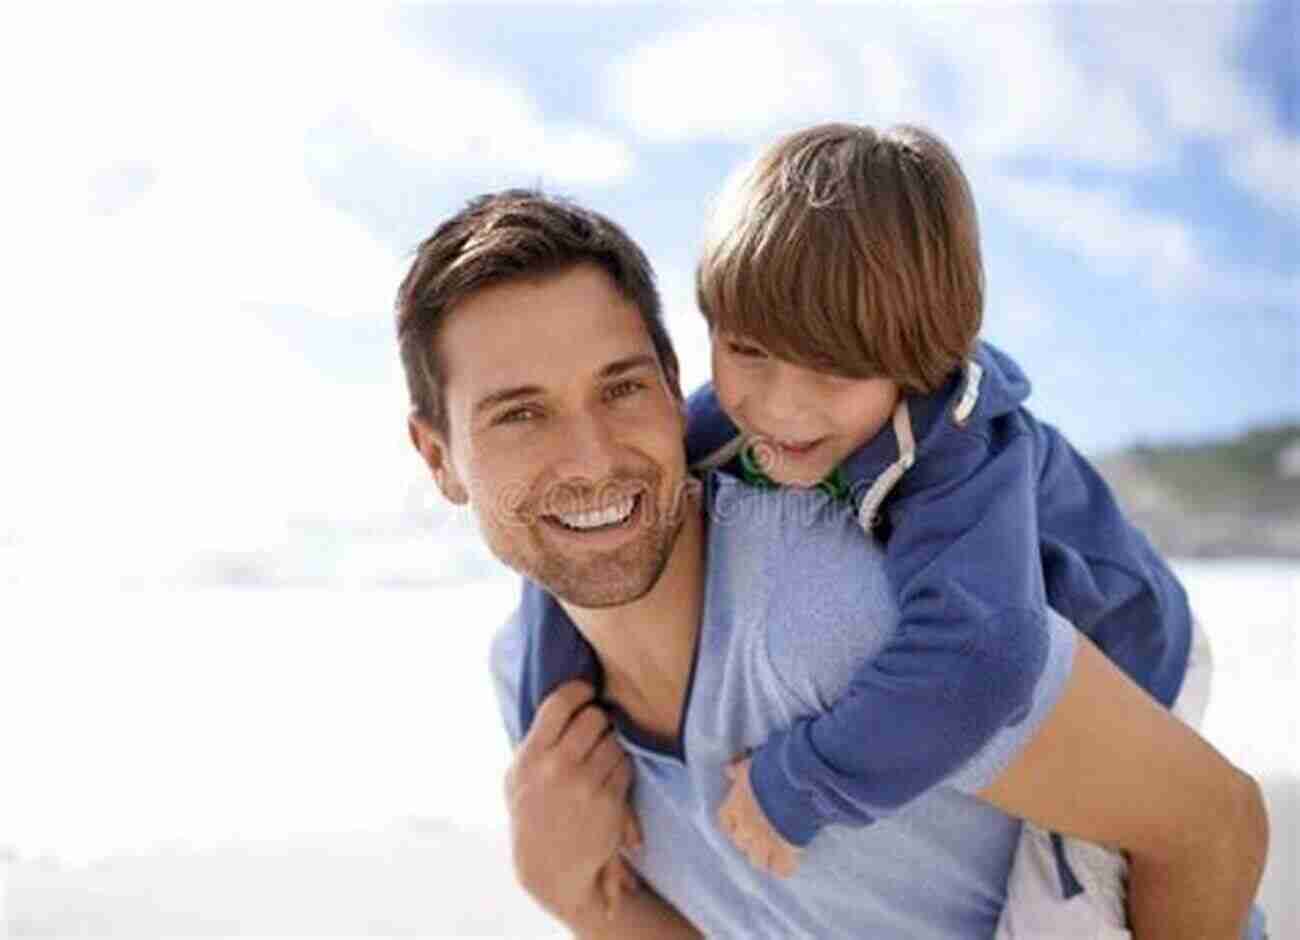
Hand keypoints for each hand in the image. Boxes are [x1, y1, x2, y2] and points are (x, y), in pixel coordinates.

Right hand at [505, 680, 634, 921]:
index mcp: (530, 757)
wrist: (550, 866)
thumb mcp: (517, 777)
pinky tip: (608, 778)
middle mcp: (556, 768)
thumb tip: (565, 698)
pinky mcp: (609, 801)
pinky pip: (625, 764)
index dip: (578, 690)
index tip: (586, 691)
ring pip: (614, 740)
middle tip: (595, 729)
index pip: (559, 704)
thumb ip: (536, 741)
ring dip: (612, 744)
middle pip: (594, 718)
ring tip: (600, 758)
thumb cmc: (533, 813)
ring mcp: (584, 784)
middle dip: (598, 720)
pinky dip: (621, 766)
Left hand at [717, 756, 801, 877]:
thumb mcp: (750, 766)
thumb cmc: (771, 769)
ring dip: (763, 857)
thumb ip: (738, 770)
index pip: (725, 824)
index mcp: (735, 807)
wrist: (796, 782)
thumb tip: (726, 769)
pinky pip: (781, 870)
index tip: (739, 826)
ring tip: (773, 854)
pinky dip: (784, 868)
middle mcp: (746, 828)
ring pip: (757, 861)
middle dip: (748, 842)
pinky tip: (789, 863)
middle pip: (741, 844)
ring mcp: (764, 843)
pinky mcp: (785, 852)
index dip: (732, 826)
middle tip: (760, 837)